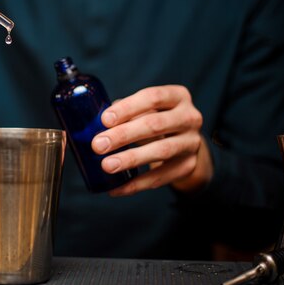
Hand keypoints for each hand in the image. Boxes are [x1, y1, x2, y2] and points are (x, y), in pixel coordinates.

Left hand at [91, 85, 212, 195]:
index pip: (153, 97)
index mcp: (177, 96)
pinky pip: (161, 177)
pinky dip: (136, 184)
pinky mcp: (187, 166)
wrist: (184, 141)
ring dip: (131, 159)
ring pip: (161, 151)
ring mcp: (192, 143)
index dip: (127, 108)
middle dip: (123, 135)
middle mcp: (190, 118)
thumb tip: (91, 125)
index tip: (104, 120)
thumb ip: (124, 112)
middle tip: (98, 145)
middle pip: (155, 125)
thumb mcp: (146, 109)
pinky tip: (117, 188)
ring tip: (107, 165)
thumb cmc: (155, 119)